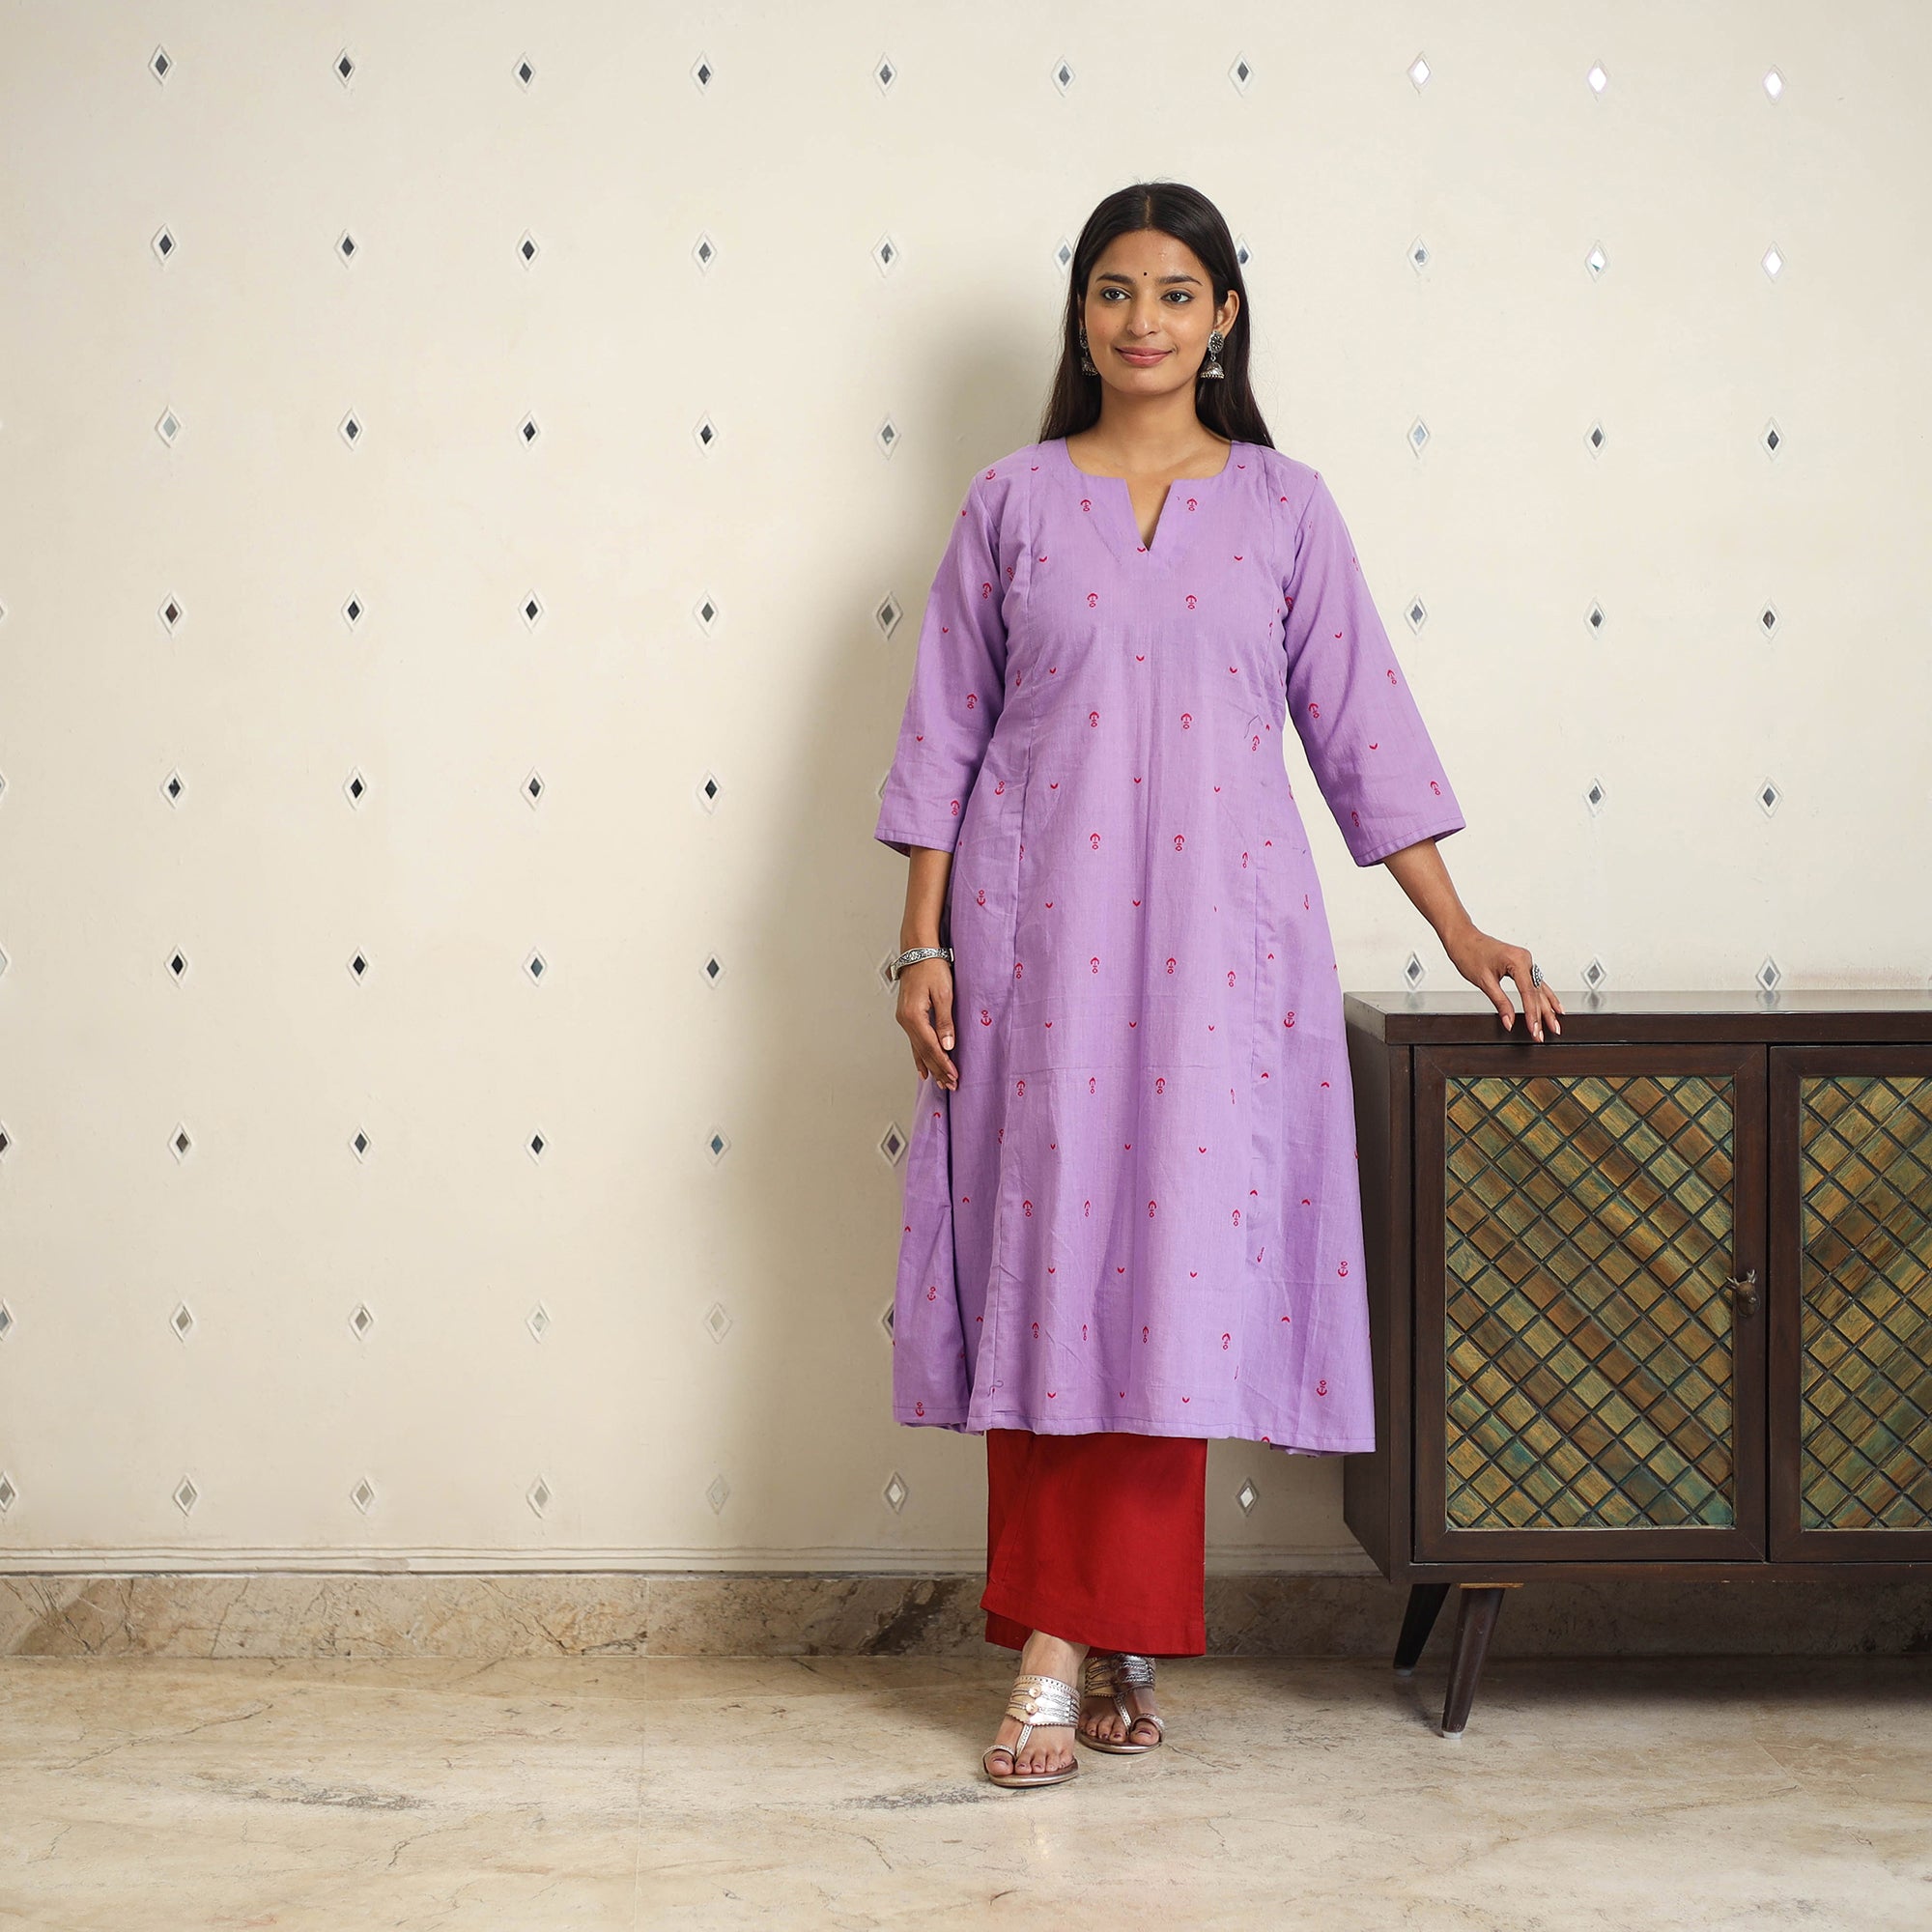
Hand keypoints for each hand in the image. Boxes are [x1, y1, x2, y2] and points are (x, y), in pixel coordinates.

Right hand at [896, 957, 958, 1087]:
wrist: (918, 951)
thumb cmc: (932, 967)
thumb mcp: (944, 993)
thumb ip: (945, 1021)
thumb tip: (947, 1045)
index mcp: (914, 1016)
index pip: (931, 1047)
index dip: (943, 1064)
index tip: (954, 1076)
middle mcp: (905, 1021)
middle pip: (923, 1052)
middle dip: (938, 1070)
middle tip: (950, 1085)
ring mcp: (904, 1019)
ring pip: (917, 1049)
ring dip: (929, 1066)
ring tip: (938, 1082)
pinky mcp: (907, 1016)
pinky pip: (914, 1042)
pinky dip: (919, 1056)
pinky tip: (922, 1067)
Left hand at [1442, 923, 1563, 1042]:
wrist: (1462, 937)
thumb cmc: (1469, 953)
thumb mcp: (1484, 981)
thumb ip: (1500, 1002)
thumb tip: (1509, 1021)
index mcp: (1518, 961)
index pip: (1528, 994)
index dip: (1532, 1015)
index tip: (1534, 1030)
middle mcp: (1525, 959)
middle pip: (1537, 992)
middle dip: (1542, 1015)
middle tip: (1545, 1034)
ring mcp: (1525, 960)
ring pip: (1539, 988)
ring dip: (1547, 1007)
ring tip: (1555, 1024)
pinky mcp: (1522, 963)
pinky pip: (1536, 982)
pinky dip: (1544, 995)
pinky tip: (1553, 1005)